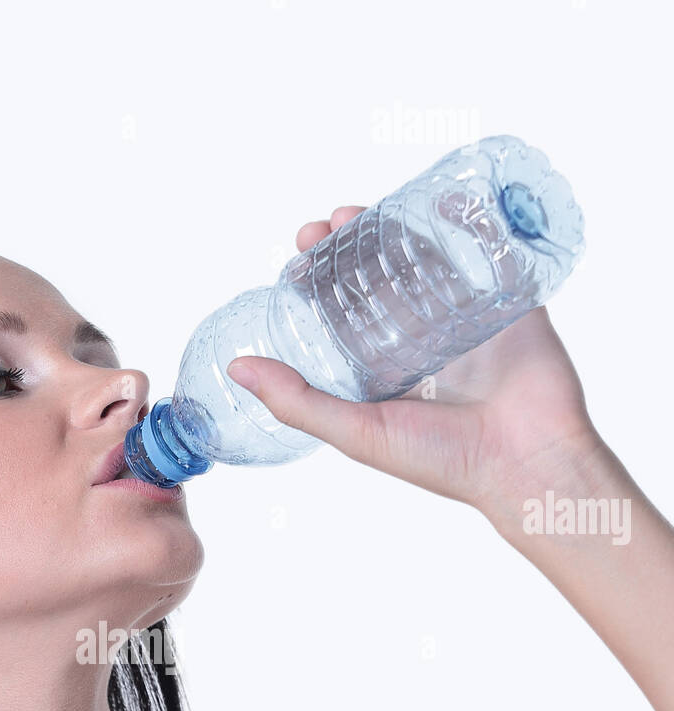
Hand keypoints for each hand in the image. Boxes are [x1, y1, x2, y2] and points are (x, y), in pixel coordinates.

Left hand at [226, 207, 604, 516]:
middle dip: (348, 246)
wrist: (526, 461)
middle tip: (324, 227)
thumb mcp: (355, 432)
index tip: (297, 256)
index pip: (341, 313)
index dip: (317, 282)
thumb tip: (236, 367)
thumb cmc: (441, 459)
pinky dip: (464, 219)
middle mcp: (420, 342)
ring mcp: (464, 317)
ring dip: (392, 227)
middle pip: (379, 276)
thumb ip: (297, 402)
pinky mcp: (508, 299)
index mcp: (383, 372)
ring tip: (358, 211)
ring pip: (424, 257)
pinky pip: (487, 250)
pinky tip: (434, 195)